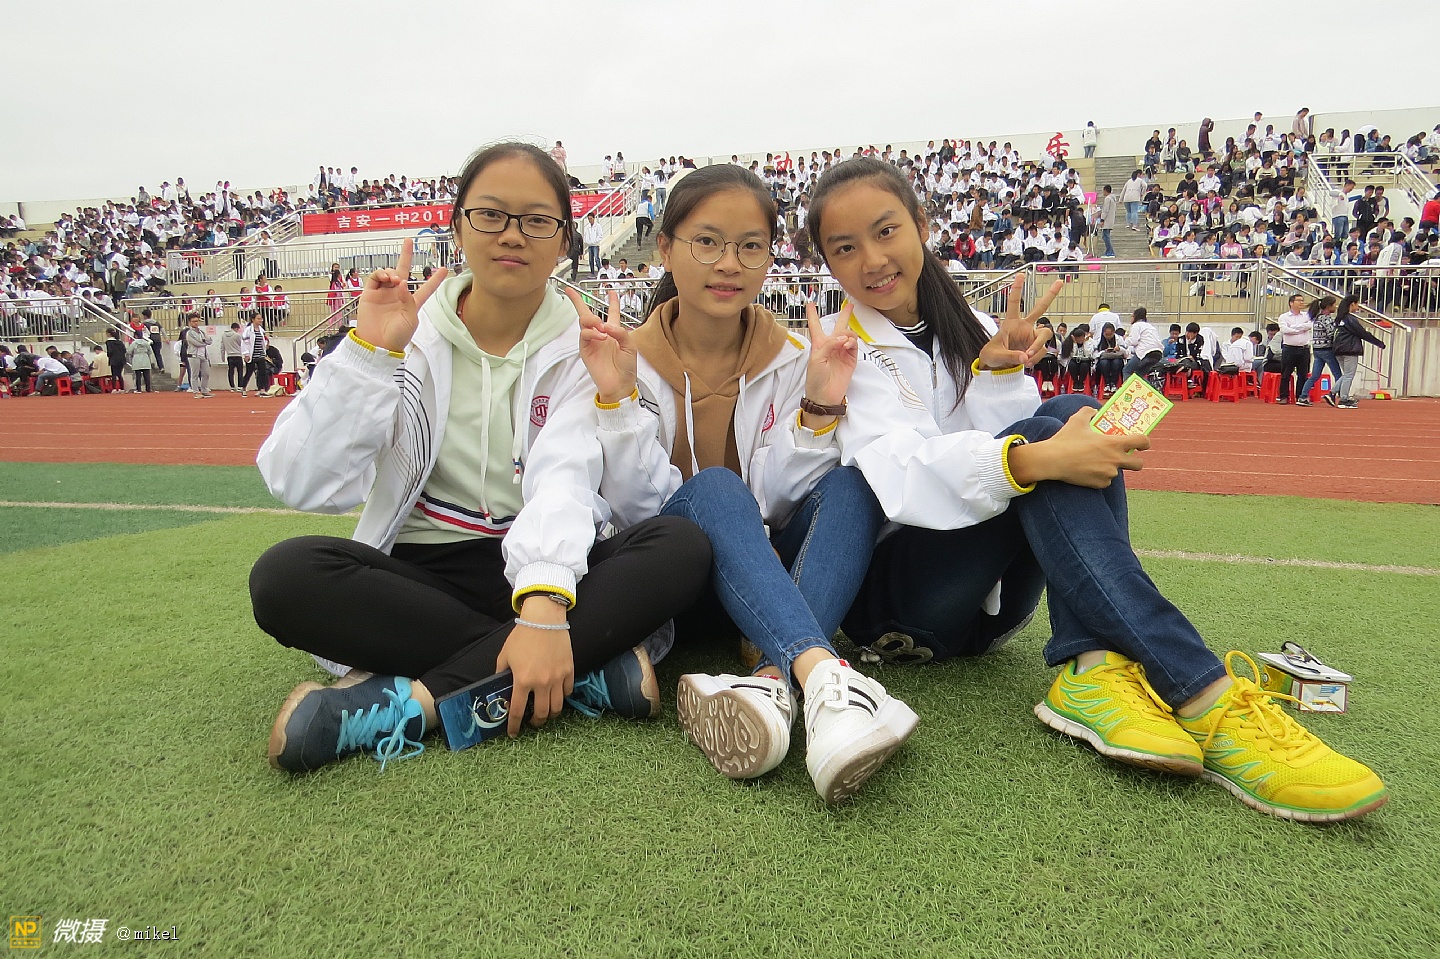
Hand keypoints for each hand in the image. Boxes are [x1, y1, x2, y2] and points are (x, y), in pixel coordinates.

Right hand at [354, 239, 447, 352]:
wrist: (376, 345)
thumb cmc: (396, 337)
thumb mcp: (410, 319)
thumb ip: (407, 300)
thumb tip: (401, 282)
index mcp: (412, 303)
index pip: (426, 288)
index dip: (434, 279)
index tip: (444, 269)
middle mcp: (398, 295)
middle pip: (403, 271)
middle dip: (406, 255)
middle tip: (409, 241)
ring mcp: (383, 294)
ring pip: (389, 273)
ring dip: (392, 271)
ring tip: (394, 279)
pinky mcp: (370, 294)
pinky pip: (375, 278)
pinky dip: (380, 274)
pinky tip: (386, 278)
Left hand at [495, 600, 574, 737]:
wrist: (544, 619)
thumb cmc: (522, 636)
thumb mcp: (505, 655)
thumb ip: (502, 674)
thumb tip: (501, 687)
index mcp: (522, 680)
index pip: (517, 710)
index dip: (513, 725)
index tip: (513, 733)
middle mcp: (541, 683)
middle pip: (541, 713)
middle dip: (535, 723)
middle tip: (532, 722)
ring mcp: (557, 678)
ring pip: (557, 707)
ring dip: (550, 714)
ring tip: (546, 713)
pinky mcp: (569, 671)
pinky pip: (567, 692)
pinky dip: (562, 697)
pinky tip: (557, 696)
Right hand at [564, 287, 635, 403]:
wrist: (620, 385)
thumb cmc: (627, 367)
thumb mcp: (630, 346)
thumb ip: (620, 332)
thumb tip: (606, 325)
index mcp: (614, 332)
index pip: (612, 312)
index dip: (612, 301)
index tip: (610, 291)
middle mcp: (601, 334)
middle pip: (587, 314)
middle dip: (579, 302)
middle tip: (582, 302)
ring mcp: (591, 341)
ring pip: (584, 322)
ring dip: (592, 320)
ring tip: (602, 329)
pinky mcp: (585, 350)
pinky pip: (584, 335)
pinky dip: (591, 332)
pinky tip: (601, 337)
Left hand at [803, 300, 857, 410]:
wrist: (825, 395)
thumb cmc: (815, 379)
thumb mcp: (816, 359)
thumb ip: (828, 345)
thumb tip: (842, 337)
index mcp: (818, 344)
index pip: (815, 326)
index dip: (812, 314)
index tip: (810, 304)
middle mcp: (831, 346)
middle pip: (838, 326)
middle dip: (844, 315)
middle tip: (850, 306)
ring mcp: (842, 352)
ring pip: (848, 334)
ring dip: (847, 334)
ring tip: (844, 342)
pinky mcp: (851, 359)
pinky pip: (854, 344)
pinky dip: (851, 341)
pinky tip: (847, 344)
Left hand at [978, 273, 1063, 369]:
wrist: (998, 369)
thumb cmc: (992, 356)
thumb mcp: (996, 355)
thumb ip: (1011, 355)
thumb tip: (1025, 356)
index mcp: (1010, 323)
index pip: (1014, 304)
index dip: (1016, 290)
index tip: (1020, 276)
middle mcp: (1024, 327)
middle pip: (1039, 309)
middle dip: (1050, 296)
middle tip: (1059, 282)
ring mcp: (1031, 337)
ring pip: (1045, 334)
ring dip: (1038, 347)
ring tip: (1027, 357)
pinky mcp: (1036, 348)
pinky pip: (1042, 351)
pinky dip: (1036, 358)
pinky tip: (1027, 362)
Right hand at [1008, 408, 1149, 488]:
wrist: (1053, 460)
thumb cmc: (1066, 440)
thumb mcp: (1077, 420)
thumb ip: (1089, 412)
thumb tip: (1094, 411)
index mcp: (1115, 443)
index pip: (1142, 442)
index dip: (1144, 442)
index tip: (1142, 443)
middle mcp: (1116, 460)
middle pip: (1138, 464)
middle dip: (1135, 461)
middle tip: (1125, 457)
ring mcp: (1108, 473)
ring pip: (1117, 472)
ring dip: (1110, 468)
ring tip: (1095, 462)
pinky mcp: (1099, 484)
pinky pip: (1105, 481)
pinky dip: (1099, 477)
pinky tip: (1088, 471)